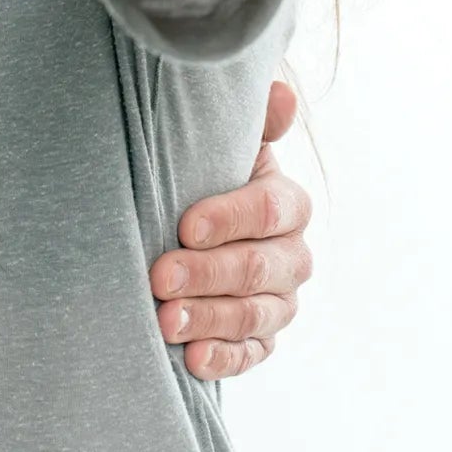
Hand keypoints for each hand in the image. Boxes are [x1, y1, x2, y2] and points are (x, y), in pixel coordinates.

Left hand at [151, 81, 313, 378]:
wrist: (186, 223)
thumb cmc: (200, 174)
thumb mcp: (218, 144)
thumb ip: (250, 121)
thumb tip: (280, 92)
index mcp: (286, 203)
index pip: (269, 211)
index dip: (229, 218)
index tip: (184, 225)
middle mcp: (293, 255)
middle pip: (260, 268)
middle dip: (208, 274)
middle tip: (159, 277)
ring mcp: (280, 300)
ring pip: (256, 315)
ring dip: (209, 319)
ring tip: (164, 321)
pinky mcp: (263, 338)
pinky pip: (253, 354)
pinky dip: (223, 358)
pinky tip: (192, 359)